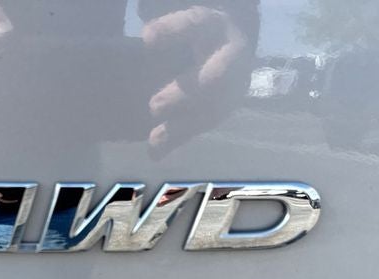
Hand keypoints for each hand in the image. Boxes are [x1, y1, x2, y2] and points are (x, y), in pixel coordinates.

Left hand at [144, 5, 249, 155]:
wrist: (232, 46)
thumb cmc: (198, 33)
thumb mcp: (185, 25)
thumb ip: (167, 30)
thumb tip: (145, 31)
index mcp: (216, 26)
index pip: (196, 25)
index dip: (173, 31)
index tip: (147, 39)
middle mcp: (230, 55)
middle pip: (214, 76)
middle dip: (185, 94)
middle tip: (154, 107)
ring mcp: (233, 84)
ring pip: (211, 109)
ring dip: (182, 127)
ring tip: (154, 142)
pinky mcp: (226, 107)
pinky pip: (203, 124)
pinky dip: (179, 139)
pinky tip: (156, 152)